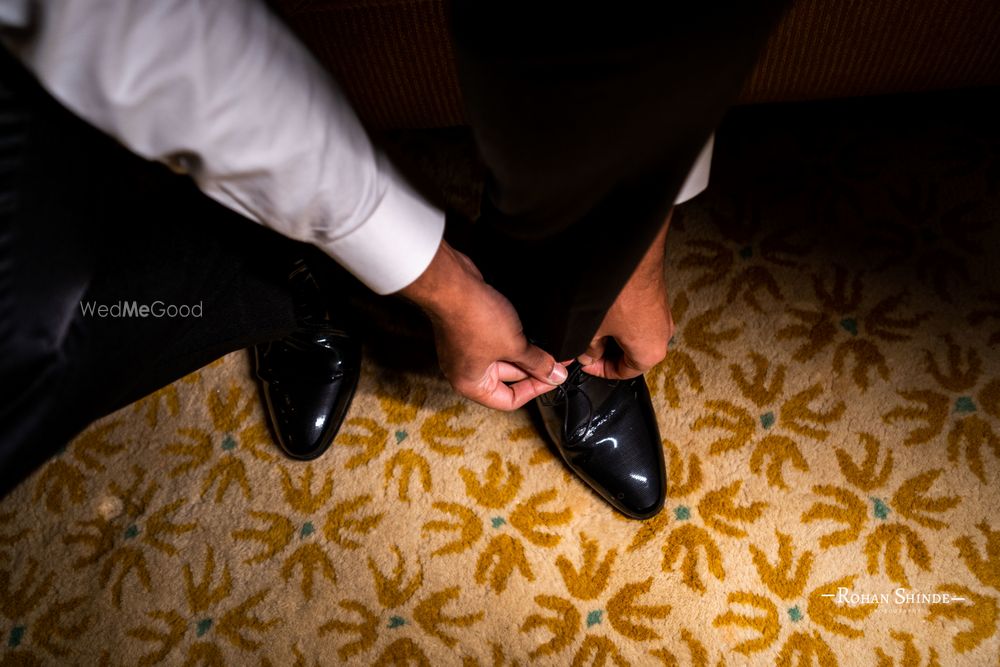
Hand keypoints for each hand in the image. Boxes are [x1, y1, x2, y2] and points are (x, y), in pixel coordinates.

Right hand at [399, 240, 567, 409]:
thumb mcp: (514, 346)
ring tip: (547, 345)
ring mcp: (467, 350)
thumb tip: (555, 375)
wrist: (453, 283)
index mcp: (471, 384)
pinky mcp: (470, 331)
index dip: (534, 390)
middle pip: (508, 379)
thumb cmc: (473, 318)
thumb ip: (538, 363)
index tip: (552, 377)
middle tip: (556, 359)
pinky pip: (497, 342)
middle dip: (533, 368)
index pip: (509, 401)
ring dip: (525, 353)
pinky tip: (532, 331)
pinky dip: (514, 339)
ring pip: (504, 358)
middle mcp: (465, 371)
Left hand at [579, 212, 674, 379]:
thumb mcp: (593, 328)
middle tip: (585, 346)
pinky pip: (639, 320)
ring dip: (613, 336)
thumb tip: (587, 356)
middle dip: (606, 353)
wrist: (633, 255)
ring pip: (634, 336)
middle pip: (631, 356)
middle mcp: (662, 338)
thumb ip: (589, 349)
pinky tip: (605, 312)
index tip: (585, 364)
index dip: (600, 371)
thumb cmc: (618, 294)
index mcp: (650, 353)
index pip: (625, 374)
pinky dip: (622, 321)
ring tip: (593, 327)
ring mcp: (662, 318)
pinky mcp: (657, 301)